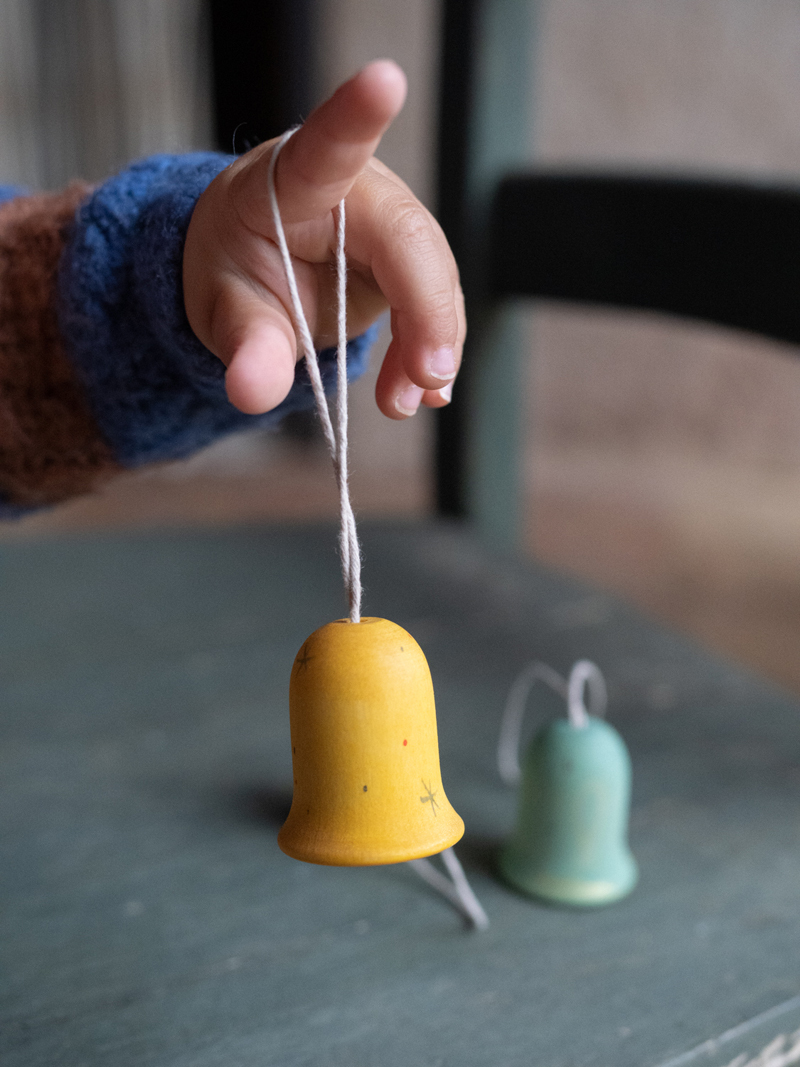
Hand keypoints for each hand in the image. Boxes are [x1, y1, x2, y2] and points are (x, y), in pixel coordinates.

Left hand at [183, 60, 464, 419]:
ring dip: (430, 347)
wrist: (255, 271)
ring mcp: (391, 223)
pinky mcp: (411, 260)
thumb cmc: (236, 268)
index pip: (326, 145)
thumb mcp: (225, 309)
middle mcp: (356, 189)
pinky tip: (421, 392)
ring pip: (436, 278)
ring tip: (401, 404)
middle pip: (412, 239)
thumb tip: (253, 394)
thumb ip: (244, 346)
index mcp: (292, 181)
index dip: (356, 115)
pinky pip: (436, 304)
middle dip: (427, 315)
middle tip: (423, 382)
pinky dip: (431, 353)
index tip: (384, 79)